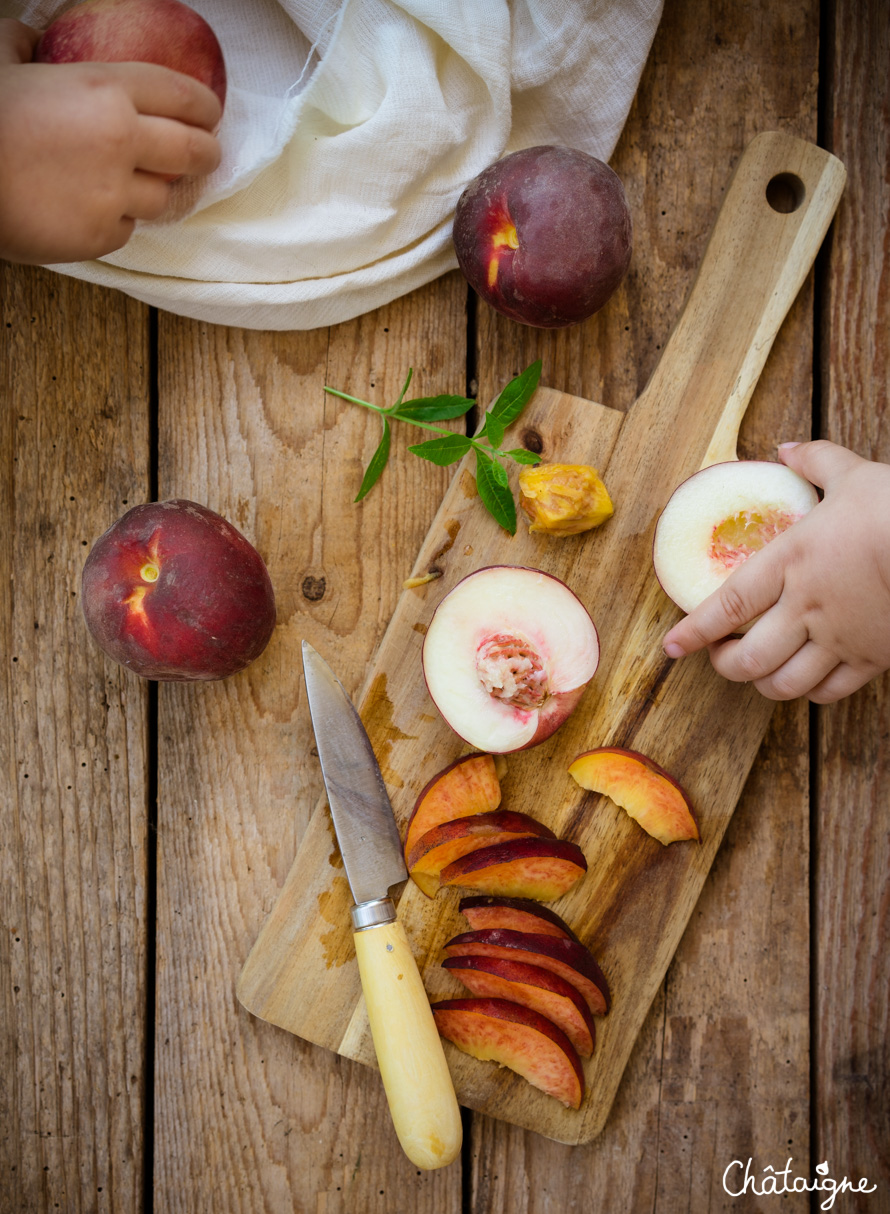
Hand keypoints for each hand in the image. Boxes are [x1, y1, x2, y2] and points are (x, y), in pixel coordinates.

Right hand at [0, 19, 220, 264]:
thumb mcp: (1, 60)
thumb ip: (26, 46)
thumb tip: (31, 37)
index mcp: (106, 89)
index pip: (183, 96)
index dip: (205, 107)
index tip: (210, 114)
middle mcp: (123, 141)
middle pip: (195, 152)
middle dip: (206, 153)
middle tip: (205, 154)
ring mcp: (115, 194)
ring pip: (164, 198)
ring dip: (157, 190)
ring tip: (142, 184)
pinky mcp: (101, 236)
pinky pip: (127, 229)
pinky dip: (118, 220)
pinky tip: (97, 209)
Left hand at [662, 440, 889, 702]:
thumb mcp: (854, 474)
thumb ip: (816, 461)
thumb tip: (785, 448)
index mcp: (791, 561)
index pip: (729, 605)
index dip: (695, 630)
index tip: (672, 645)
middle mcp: (806, 608)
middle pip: (747, 658)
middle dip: (725, 665)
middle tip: (720, 657)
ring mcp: (839, 639)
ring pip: (782, 682)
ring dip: (762, 683)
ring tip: (757, 671)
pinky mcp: (871, 659)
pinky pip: (827, 692)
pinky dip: (808, 691)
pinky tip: (804, 680)